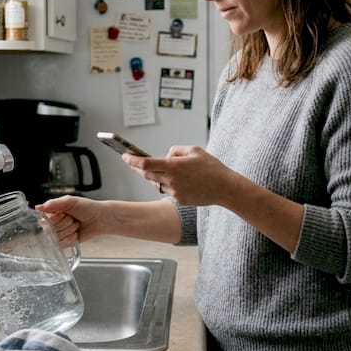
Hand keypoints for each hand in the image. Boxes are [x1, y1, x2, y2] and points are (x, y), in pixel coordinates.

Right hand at [37, 195, 105, 246]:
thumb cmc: (86, 207)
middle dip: (65, 224)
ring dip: (69, 230)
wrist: (99, 219)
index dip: (56, 218)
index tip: (64, 213)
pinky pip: (62, 244)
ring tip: (75, 224)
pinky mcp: (63, 242)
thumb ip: (54, 203)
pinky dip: (71, 239)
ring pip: (57, 238)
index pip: (45, 220)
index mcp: (51, 212)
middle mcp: (52, 223)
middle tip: (73, 218)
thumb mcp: (70, 201)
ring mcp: (58, 233)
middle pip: (51, 230)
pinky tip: (76, 233)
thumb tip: (38, 208)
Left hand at [125, 145, 239, 205]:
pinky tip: (171, 179)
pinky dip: (166, 184)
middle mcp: (172, 180)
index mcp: (174, 166)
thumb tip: (166, 155)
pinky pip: (167, 190)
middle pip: (147, 174)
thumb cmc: (211, 167)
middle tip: (132, 161)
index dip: (132, 160)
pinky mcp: (179, 199)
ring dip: (152, 176)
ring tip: (152, 169)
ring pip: (156, 183)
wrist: (225, 188)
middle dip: (138, 168)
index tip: (125, 156)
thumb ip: (176, 150)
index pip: (146, 163)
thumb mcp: (195, 150)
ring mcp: (175, 191)